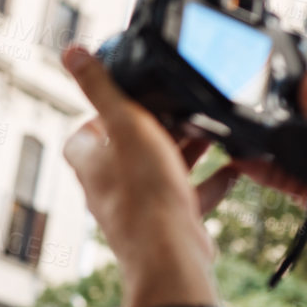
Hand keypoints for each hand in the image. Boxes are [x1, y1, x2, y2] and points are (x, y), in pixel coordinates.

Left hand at [60, 45, 229, 306]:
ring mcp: (140, 205)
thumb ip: (100, 87)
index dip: (104, 111)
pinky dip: (211, 180)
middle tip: (181, 107)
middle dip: (157, 125)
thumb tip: (72, 52)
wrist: (170, 253)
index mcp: (90, 162)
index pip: (85, 131)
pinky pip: (191, 195)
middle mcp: (109, 186)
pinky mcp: (169, 221)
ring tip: (210, 128)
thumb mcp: (125, 124)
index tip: (130, 95)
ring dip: (185, 149)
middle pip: (130, 147)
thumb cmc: (142, 193)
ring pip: (162, 168)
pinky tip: (234, 166)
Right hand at [233, 62, 306, 266]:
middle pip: (292, 102)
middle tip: (251, 93)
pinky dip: (253, 164)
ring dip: (259, 131)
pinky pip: (269, 170)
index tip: (274, 56)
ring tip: (243, 125)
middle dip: (271, 99)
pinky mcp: (296, 181)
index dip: (299, 64)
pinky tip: (242, 157)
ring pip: (277, 135)